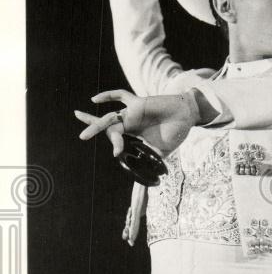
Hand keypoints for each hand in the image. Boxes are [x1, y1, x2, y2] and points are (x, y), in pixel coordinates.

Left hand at [74, 88, 204, 157]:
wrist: (188, 116)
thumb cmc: (176, 133)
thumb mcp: (162, 152)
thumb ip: (150, 160)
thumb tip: (145, 177)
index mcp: (134, 134)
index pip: (117, 139)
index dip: (116, 145)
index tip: (117, 153)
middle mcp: (130, 123)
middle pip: (106, 125)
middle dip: (93, 129)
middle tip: (82, 137)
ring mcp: (133, 113)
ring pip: (110, 116)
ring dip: (96, 123)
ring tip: (83, 128)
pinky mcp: (138, 103)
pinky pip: (121, 96)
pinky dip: (108, 96)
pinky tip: (94, 100)